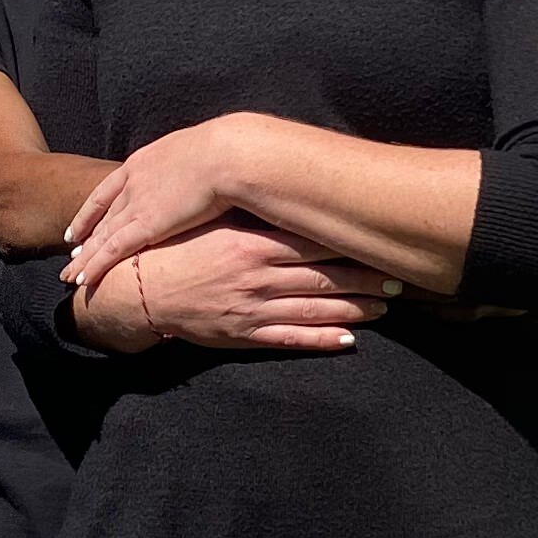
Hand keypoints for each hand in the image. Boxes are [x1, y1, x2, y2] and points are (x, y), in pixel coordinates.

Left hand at [62, 122, 255, 290]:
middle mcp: (133, 183)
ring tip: (70, 274)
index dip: (91, 211)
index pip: (108, 191)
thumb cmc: (226, 152)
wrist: (227, 154)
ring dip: (85, 258)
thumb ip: (186, 168)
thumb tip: (198, 176)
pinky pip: (113, 249)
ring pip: (102, 236)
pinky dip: (96, 265)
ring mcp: (137, 204)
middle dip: (85, 237)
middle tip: (71, 253)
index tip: (79, 226)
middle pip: (102, 216)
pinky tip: (84, 279)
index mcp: (144, 162)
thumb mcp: (196, 153)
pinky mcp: (147, 225)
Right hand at [77, 221, 393, 354]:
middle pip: (324, 277)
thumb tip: (291, 196)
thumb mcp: (215, 222)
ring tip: (384, 307)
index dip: (350, 244)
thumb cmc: (179, 249)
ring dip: (354, 310)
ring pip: (314, 309)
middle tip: (398, 279)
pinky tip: (349, 340)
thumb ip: (252, 214)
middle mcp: (258, 276)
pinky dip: (322, 341)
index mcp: (252, 243)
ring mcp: (253, 309)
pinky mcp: (245, 334)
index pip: (313, 242)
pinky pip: (291, 340)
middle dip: (363, 279)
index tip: (380, 242)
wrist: (139, 288)